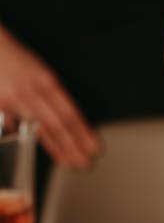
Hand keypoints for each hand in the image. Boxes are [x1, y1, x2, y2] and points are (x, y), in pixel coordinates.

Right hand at [0, 24, 98, 167]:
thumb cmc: (17, 59)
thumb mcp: (40, 70)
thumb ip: (53, 95)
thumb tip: (71, 122)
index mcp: (46, 79)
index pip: (70, 112)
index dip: (83, 133)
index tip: (95, 148)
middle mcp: (31, 90)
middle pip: (57, 125)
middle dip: (73, 146)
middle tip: (86, 163)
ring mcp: (14, 99)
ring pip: (39, 130)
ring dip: (57, 149)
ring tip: (70, 163)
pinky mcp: (0, 105)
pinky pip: (16, 127)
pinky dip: (27, 139)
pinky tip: (43, 150)